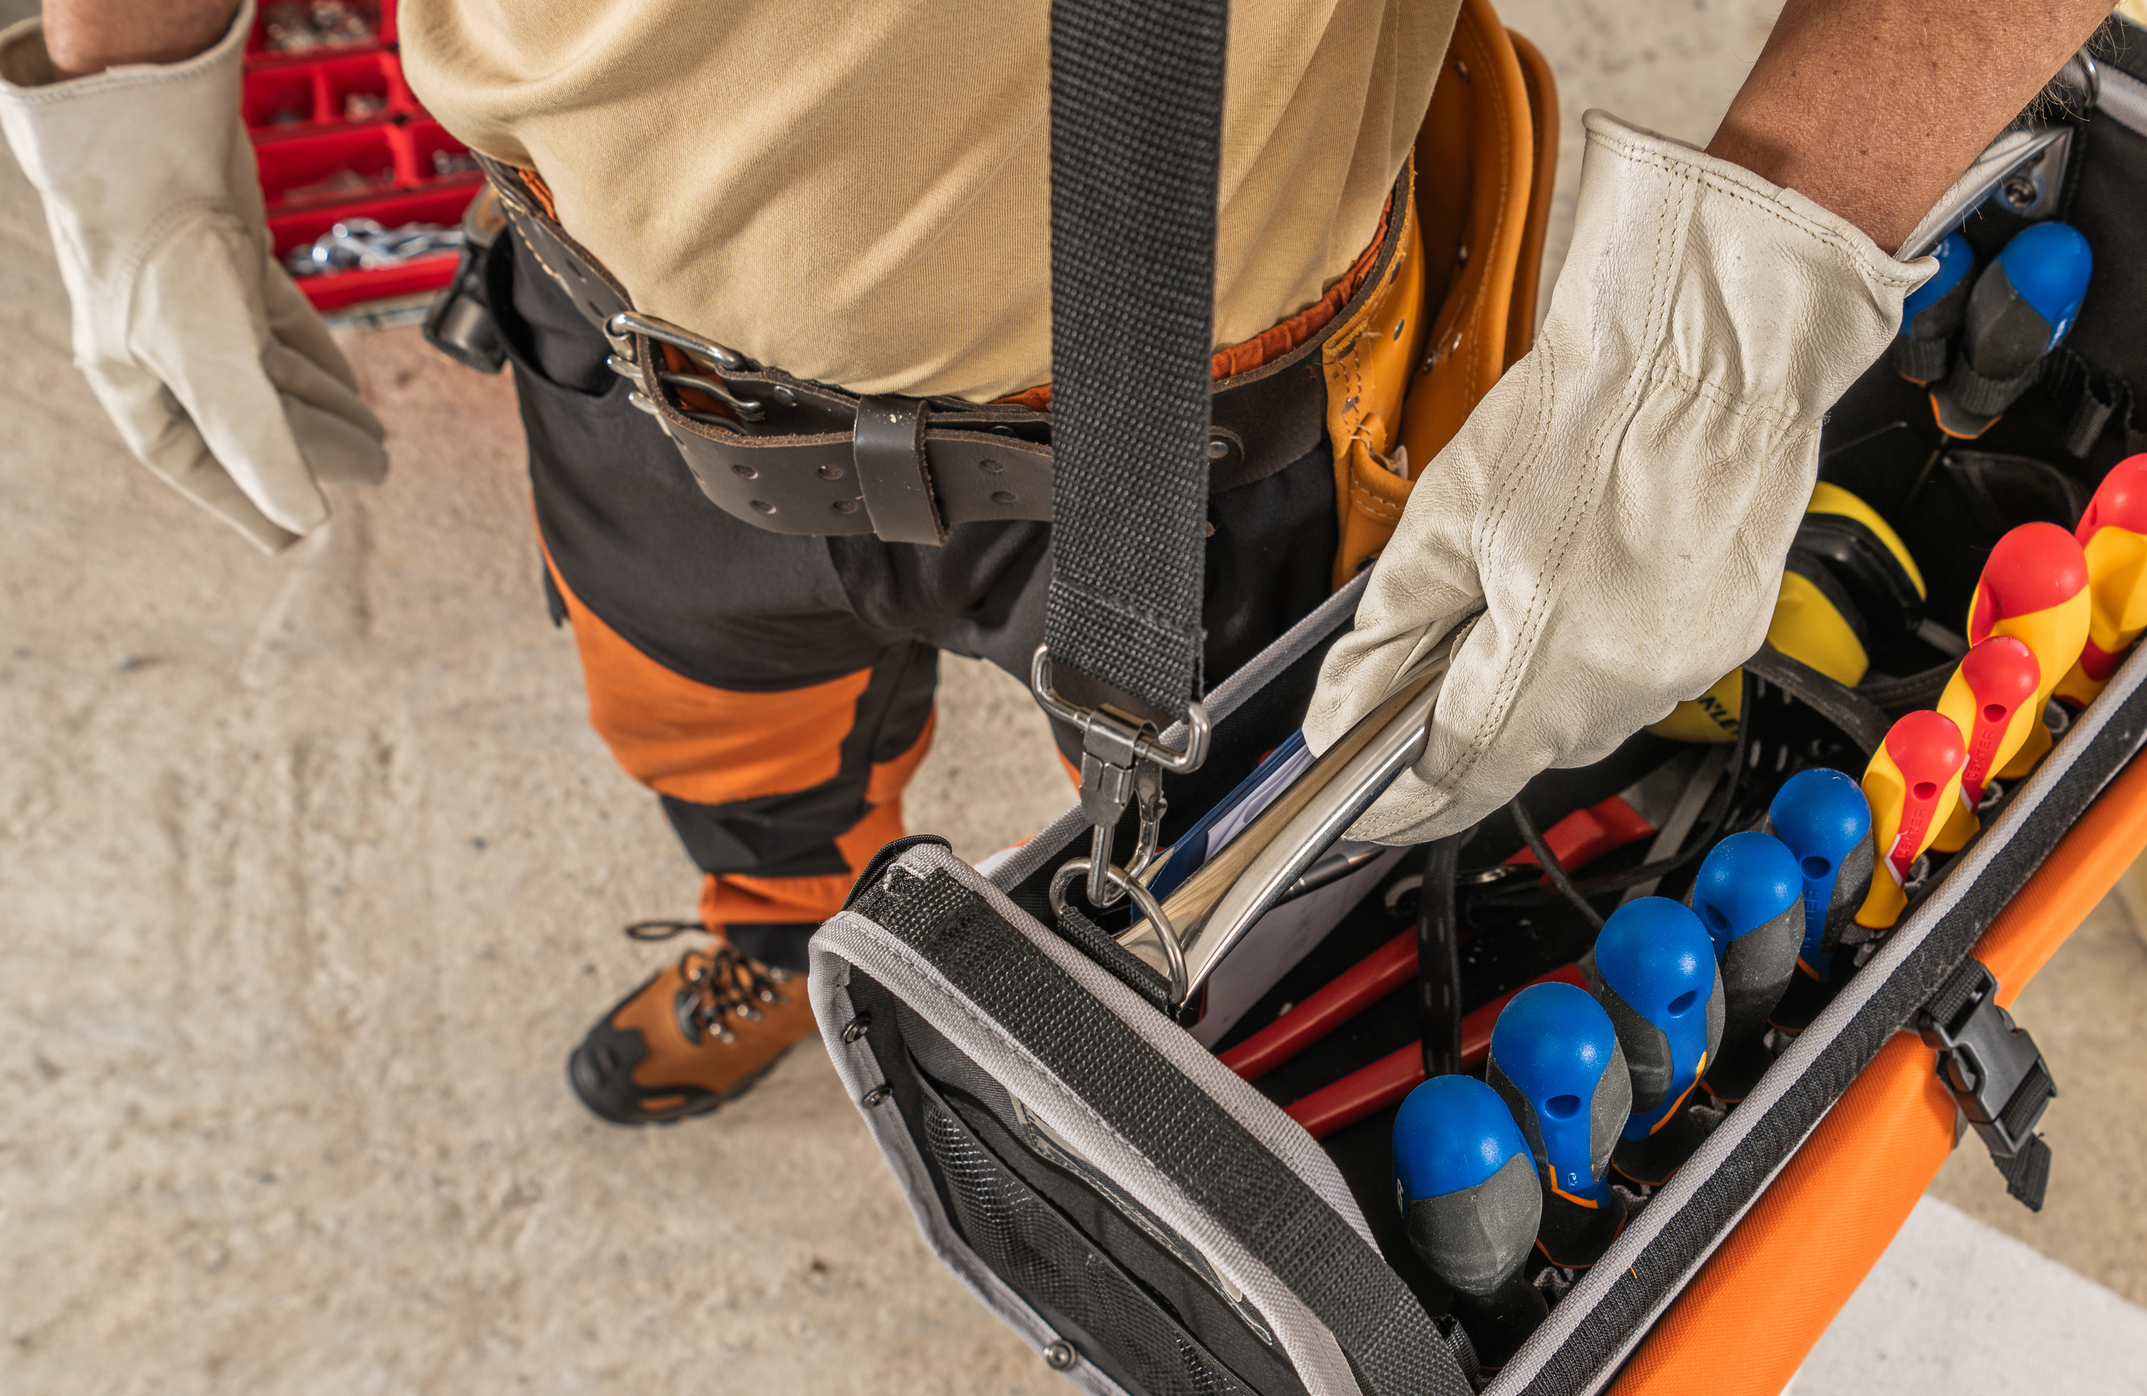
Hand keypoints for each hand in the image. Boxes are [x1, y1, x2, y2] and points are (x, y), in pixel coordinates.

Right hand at [0, 0, 385, 551]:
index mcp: (133, 378)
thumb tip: (304, 518)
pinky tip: (354, 385)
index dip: (243, 502)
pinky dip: (318, 356)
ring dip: (323, 408)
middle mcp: (159, 342)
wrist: (150, 126)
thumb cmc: (159, 242)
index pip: (193, 461)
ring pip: (268, 372)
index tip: (290, 540)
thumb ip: (259, 440)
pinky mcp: (229, 256)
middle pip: (245, 417)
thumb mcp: (213, 358)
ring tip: (378, 442)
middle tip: (373, 477)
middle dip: (311, 452)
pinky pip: (277, 325)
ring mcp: (195, 297)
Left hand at [1302, 113, 1927, 842]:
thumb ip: (1389, 629)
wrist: (1714, 345)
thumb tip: (1346, 701)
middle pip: (1514, 753)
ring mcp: (1687, 665)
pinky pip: (1634, 681)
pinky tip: (1566, 596)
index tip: (1361, 805)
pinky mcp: (1725, 638)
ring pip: (1576, 722)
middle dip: (1453, 730)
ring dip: (1522, 692)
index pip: (1455, 776)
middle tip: (1403, 689)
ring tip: (1496, 611)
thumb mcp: (1447, 517)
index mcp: (1553, 659)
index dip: (1398, 800)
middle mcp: (1630, 683)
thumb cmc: (1596, 405)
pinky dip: (1587, 658)